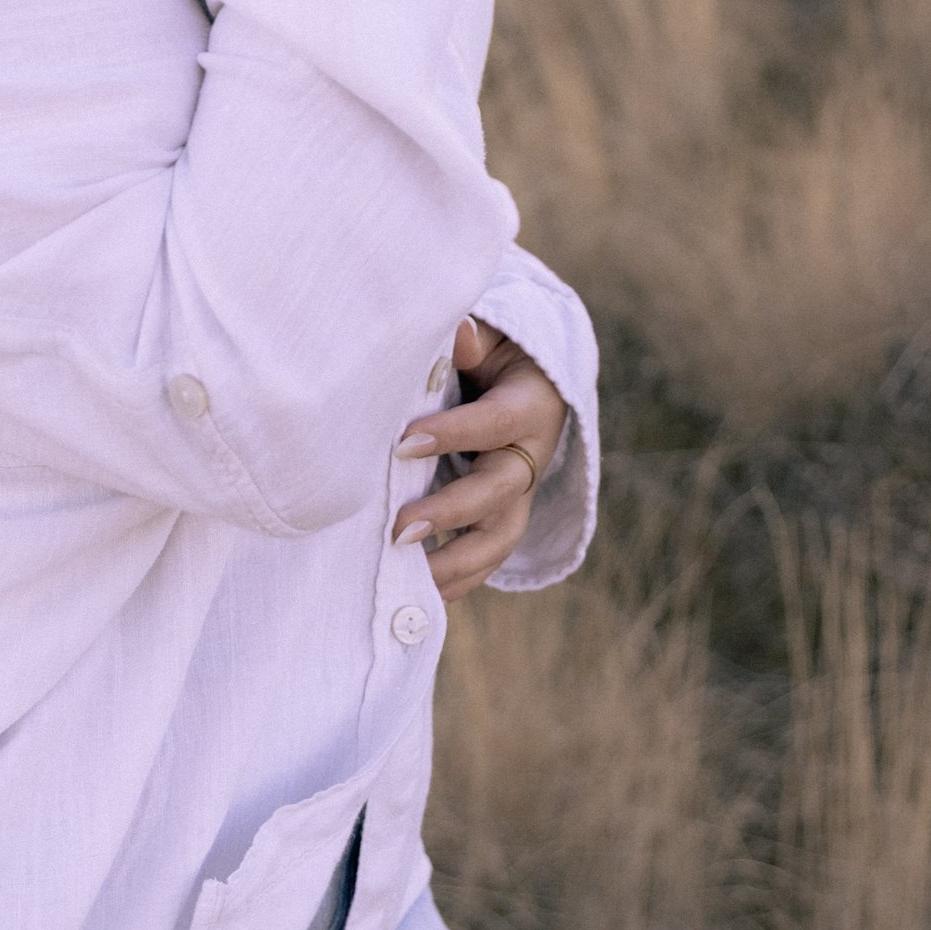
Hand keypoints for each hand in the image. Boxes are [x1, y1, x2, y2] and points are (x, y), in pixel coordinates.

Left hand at [391, 318, 568, 604]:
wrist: (528, 384)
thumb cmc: (496, 354)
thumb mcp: (492, 338)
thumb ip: (474, 339)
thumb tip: (457, 333)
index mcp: (529, 405)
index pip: (494, 424)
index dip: (453, 435)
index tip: (401, 444)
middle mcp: (530, 455)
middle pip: (499, 492)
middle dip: (451, 513)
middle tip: (400, 529)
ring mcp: (518, 493)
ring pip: (499, 538)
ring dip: (456, 563)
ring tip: (411, 580)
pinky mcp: (501, 518)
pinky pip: (486, 558)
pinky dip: (459, 581)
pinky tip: (422, 596)